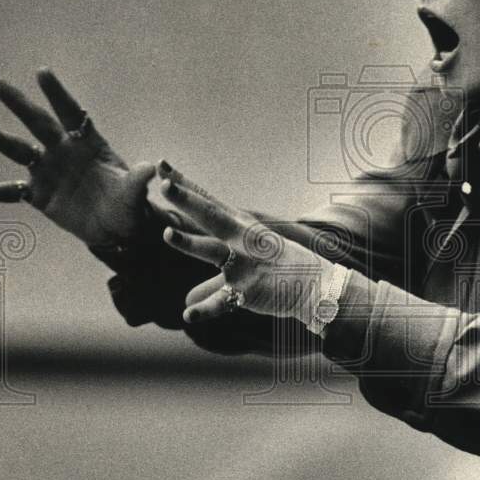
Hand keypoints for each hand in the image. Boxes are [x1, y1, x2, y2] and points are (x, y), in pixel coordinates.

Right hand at [0, 68, 155, 246]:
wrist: (118, 229)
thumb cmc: (129, 204)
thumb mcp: (134, 193)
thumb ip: (137, 180)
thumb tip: (150, 168)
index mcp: (88, 144)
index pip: (72, 114)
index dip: (58, 94)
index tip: (42, 71)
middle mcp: (64, 152)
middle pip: (38, 123)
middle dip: (18, 103)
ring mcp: (49, 172)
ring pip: (17, 150)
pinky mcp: (39, 195)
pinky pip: (11, 192)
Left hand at [155, 163, 329, 322]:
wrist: (317, 284)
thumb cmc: (282, 265)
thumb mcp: (250, 250)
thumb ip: (214, 258)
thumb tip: (187, 279)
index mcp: (241, 226)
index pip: (207, 201)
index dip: (184, 185)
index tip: (162, 166)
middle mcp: (242, 239)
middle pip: (210, 216)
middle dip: (187, 200)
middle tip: (165, 185)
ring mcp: (245, 264)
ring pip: (212, 251)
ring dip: (190, 243)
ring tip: (167, 233)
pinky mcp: (247, 290)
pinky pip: (222, 301)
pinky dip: (206, 308)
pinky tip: (188, 313)